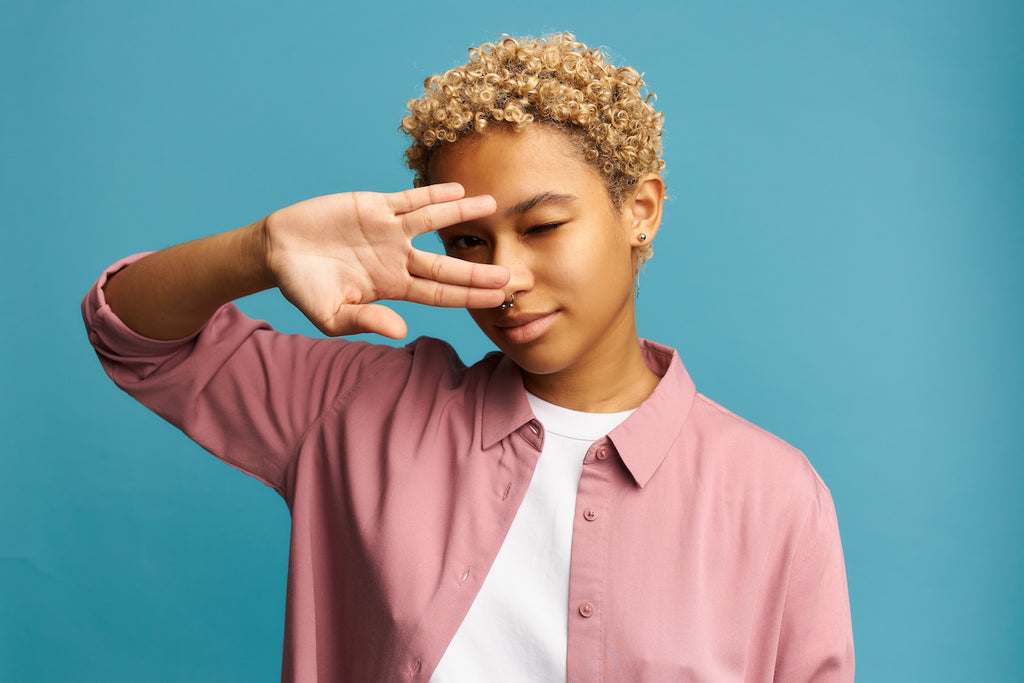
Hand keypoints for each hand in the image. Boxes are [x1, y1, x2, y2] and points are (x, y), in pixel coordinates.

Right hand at [263, 183, 508, 337]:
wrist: (277, 251)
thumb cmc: (305, 289)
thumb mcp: (332, 315)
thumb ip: (366, 321)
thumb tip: (401, 332)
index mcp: (393, 287)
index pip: (440, 293)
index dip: (470, 295)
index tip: (500, 298)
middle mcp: (398, 258)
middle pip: (446, 264)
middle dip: (478, 268)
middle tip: (512, 271)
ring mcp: (389, 231)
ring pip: (434, 222)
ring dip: (463, 215)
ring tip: (493, 207)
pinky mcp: (374, 206)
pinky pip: (409, 199)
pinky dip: (432, 193)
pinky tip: (458, 189)